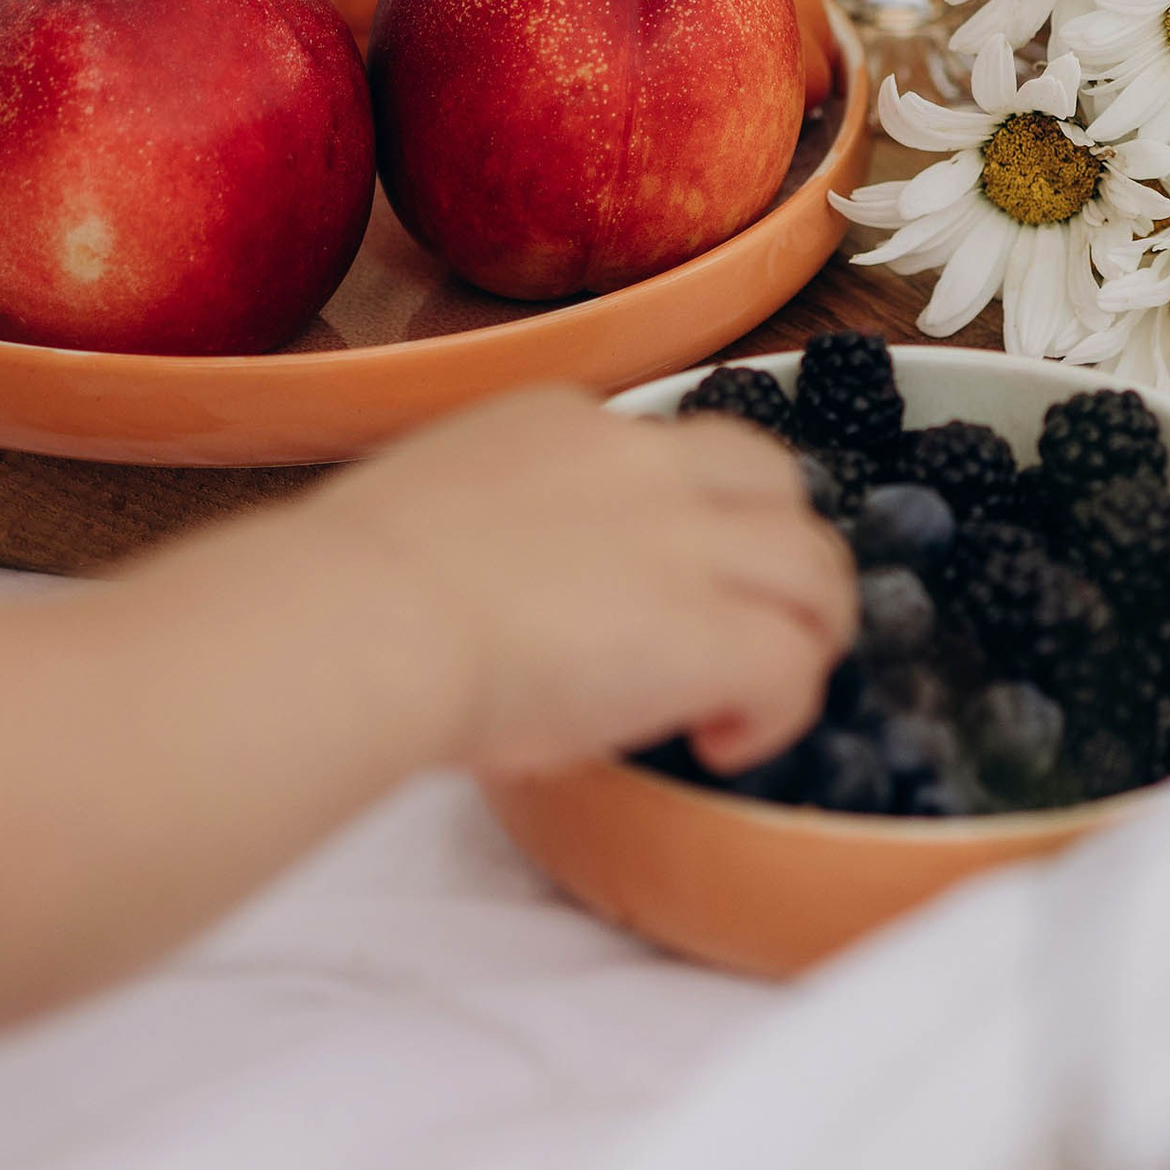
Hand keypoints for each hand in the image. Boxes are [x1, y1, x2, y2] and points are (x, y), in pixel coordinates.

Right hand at [300, 385, 855, 780]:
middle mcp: (643, 465)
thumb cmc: (352, 592)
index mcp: (564, 426)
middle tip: (747, 630)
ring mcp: (688, 542)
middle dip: (779, 556)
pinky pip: (795, 664)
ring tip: (759, 694)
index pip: (674, 451)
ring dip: (804, 632)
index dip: (691, 520)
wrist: (365, 620)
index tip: (660, 584)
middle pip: (776, 484)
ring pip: (817, 567)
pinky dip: (782, 711)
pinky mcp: (713, 630)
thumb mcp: (428, 519)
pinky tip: (721, 743)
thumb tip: (488, 601)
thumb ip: (487, 536)